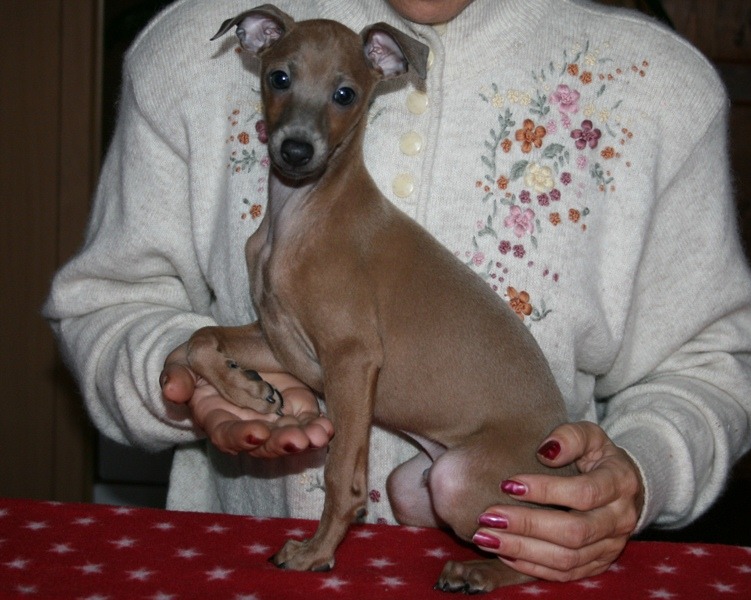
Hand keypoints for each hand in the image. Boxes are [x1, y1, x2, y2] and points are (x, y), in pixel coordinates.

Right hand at [160, 342, 333, 457]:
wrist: (247, 340)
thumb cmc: (212, 351)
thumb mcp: (191, 355)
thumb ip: (179, 373)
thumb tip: (171, 390)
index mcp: (216, 415)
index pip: (225, 433)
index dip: (240, 437)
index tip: (257, 433)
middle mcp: (247, 424)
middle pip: (262, 444)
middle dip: (279, 444)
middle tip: (297, 440)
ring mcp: (275, 420)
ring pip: (289, 438)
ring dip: (304, 440)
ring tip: (318, 435)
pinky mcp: (299, 409)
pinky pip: (310, 424)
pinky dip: (319, 428)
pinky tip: (328, 427)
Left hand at [472, 421, 643, 581]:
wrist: (624, 487)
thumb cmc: (597, 456)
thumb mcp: (590, 435)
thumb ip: (569, 437)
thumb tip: (545, 452)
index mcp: (620, 483)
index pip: (584, 493)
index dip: (546, 491)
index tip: (508, 484)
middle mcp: (619, 519)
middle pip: (574, 532)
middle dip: (527, 525)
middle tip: (489, 516)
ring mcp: (610, 546)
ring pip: (567, 559)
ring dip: (522, 549)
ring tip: (487, 537)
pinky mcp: (597, 565)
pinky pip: (564, 574)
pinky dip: (531, 566)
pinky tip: (503, 553)